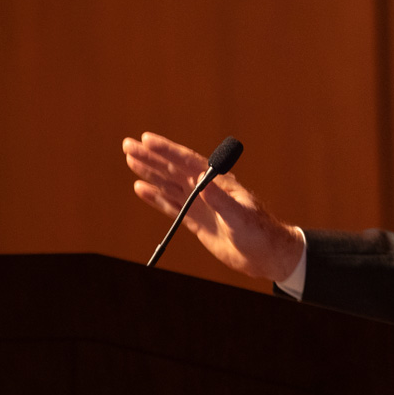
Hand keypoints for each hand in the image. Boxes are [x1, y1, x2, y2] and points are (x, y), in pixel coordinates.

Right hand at [122, 132, 303, 281]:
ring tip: (131, 160)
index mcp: (217, 182)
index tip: (146, 139)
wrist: (265, 255)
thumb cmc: (259, 232)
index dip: (166, 150)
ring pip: (169, 184)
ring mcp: (201, 205)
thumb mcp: (240, 216)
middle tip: (128, 145)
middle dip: (151, 157)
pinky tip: (142, 189)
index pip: (187, 161)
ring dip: (150, 172)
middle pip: (173, 169)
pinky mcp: (197, 221)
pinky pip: (172, 206)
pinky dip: (156, 197)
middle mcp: (206, 189)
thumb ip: (221, 201)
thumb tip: (201, 184)